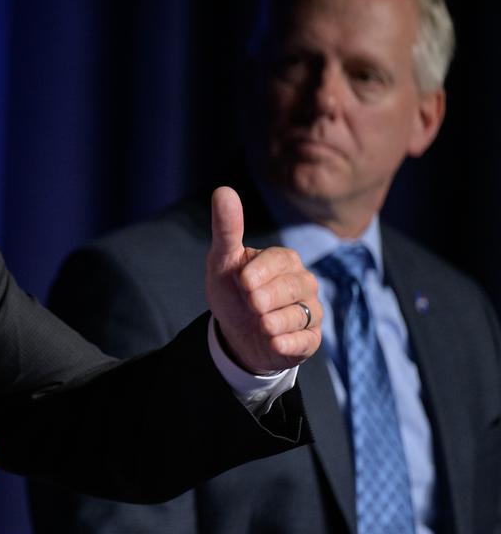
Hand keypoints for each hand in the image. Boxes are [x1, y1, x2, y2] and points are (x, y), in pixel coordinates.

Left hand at [205, 186, 321, 374]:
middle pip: (293, 287)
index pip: (280, 260)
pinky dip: (288, 343)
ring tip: (259, 323)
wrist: (235, 334)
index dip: (259, 273)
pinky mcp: (310, 339)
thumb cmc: (231, 291)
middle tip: (250, 304)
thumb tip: (223, 190)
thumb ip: (227, 228)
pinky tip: (272, 342)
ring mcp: (310, 311)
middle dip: (265, 297)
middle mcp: (303, 283)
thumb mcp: (222, 261)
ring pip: (302, 314)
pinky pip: (307, 340)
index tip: (241, 282)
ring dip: (275, 321)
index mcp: (284, 260)